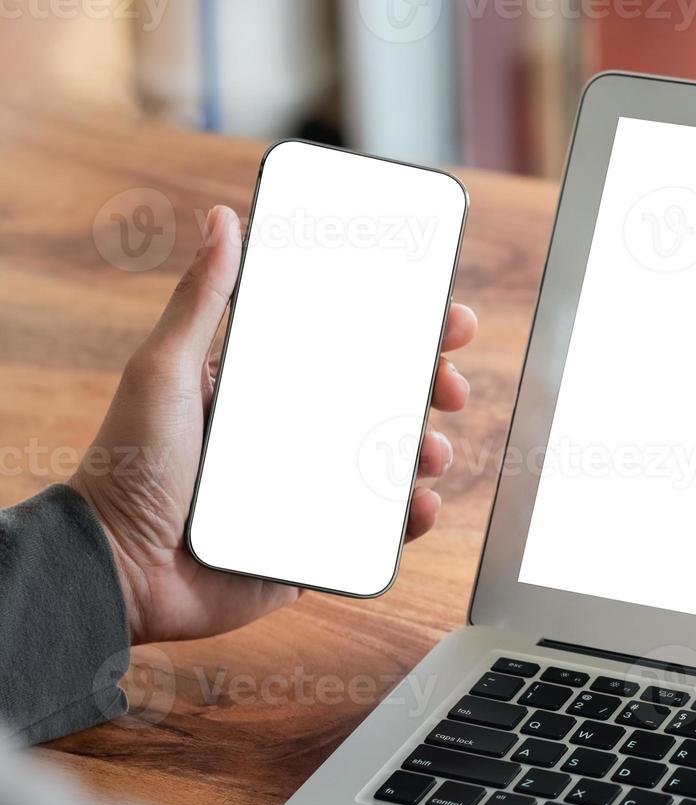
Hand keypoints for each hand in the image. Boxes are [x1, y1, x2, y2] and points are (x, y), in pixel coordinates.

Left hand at [70, 205, 477, 644]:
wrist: (117, 566)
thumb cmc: (128, 465)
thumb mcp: (165, 369)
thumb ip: (201, 300)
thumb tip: (222, 219)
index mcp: (267, 389)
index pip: (346, 349)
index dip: (400, 331)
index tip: (440, 316)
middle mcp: (294, 435)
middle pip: (382, 403)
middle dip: (430, 389)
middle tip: (449, 387)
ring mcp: (308, 490)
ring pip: (389, 464)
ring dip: (425, 451)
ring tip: (430, 451)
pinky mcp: (314, 543)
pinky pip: (377, 531)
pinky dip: (409, 519)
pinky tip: (418, 504)